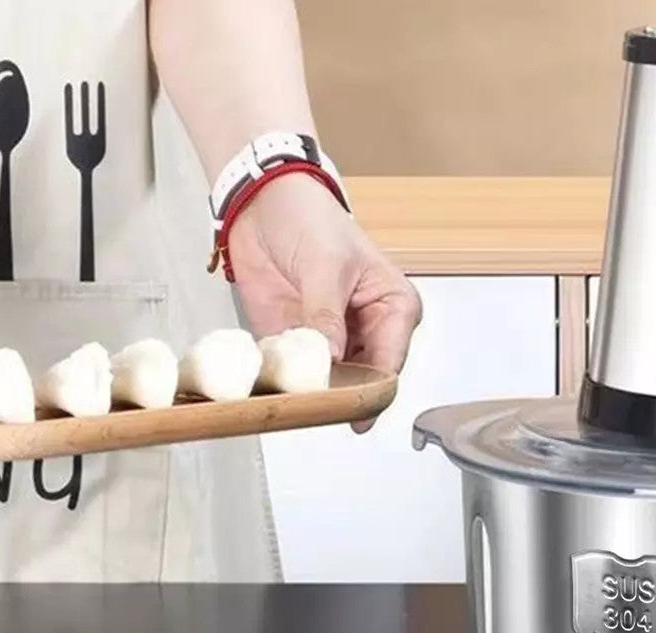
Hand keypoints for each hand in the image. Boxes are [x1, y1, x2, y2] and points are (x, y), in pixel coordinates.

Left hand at [227, 173, 421, 429]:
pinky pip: (296, 375)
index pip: (390, 364)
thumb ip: (326, 316)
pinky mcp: (300, 346)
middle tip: (316, 402)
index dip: (370, 388)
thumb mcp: (324, 265)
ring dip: (311, 391)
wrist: (260, 203)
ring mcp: (334, 343)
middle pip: (363, 382)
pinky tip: (274, 380)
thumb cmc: (310, 218)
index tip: (346, 405)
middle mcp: (370, 332)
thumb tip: (329, 359)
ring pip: (330, 385)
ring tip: (294, 392)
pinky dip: (285, 381)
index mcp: (394, 309)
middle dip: (339, 394)